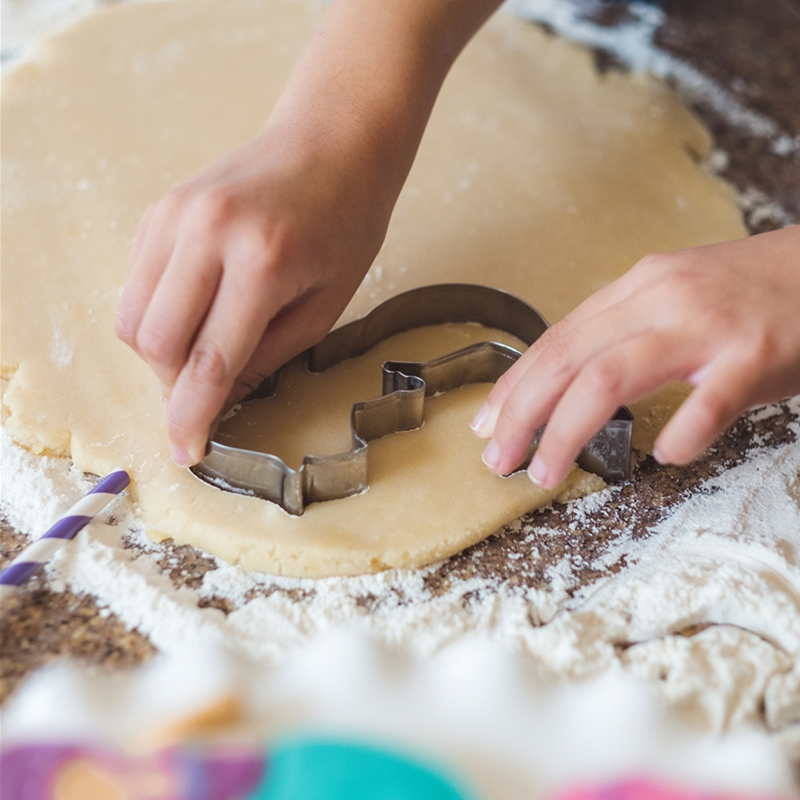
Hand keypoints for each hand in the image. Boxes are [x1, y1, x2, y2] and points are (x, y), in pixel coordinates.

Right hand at [114, 0, 504, 466]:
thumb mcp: (327, 304)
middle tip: (210, 390)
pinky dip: (156, 315)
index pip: (210, 362)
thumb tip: (220, 400)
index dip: (193, 416)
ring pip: (133, 319)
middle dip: (175, 385)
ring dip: (162, 353)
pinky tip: (195, 311)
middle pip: (156, 345)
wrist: (332, 143)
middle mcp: (207, 235)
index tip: (187, 452)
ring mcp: (175, 216)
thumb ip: (270, 355)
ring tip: (206, 347)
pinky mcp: (159, 209)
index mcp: (262, 263)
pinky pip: (135, 285)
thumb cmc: (348, 224)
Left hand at [471, 225, 799, 487]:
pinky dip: (679, 435)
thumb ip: (624, 330)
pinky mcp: (753, 354)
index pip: (556, 339)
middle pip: (567, 360)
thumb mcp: (674, 297)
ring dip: (566, 433)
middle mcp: (661, 300)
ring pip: (609, 379)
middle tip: (498, 459)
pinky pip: (706, 402)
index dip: (514, 386)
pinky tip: (664, 455)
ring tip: (545, 472)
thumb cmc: (751, 291)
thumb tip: (570, 377)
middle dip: (521, 414)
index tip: (488, 422)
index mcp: (638, 288)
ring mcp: (706, 326)